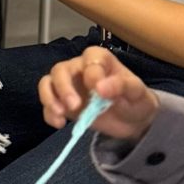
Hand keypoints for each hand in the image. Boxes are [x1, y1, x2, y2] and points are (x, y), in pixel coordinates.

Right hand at [38, 46, 158, 138]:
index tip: (99, 91)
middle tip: (74, 106)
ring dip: (50, 98)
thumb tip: (100, 87)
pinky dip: (49, 113)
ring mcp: (68, 85)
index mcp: (99, 59)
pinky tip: (59, 124)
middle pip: (61, 69)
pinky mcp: (62, 103)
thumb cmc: (135, 99)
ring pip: (48, 83)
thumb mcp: (136, 92)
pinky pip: (48, 104)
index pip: (89, 60)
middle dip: (64, 88)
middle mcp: (79, 68)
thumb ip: (121, 85)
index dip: (91, 74)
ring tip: (60, 114)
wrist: (133, 121)